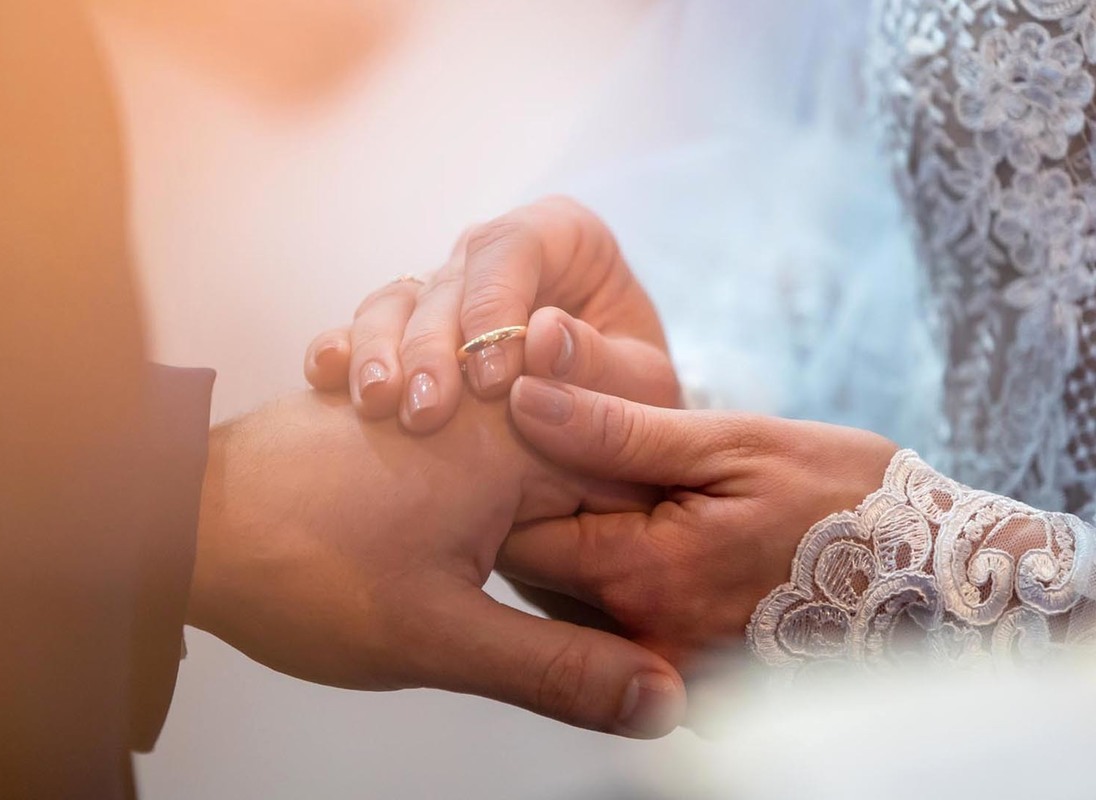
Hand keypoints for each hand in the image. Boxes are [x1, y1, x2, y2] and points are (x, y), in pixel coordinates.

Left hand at [186, 389, 686, 737]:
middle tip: (600, 609)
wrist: (177, 519)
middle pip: (593, 463)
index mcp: (517, 438)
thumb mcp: (440, 639)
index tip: (659, 604)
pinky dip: (498, 496)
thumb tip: (661, 698)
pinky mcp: (407, 411)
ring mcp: (443, 396)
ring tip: (532, 580)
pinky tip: (477, 543)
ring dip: (549, 517)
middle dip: (602, 537)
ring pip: (539, 455)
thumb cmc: (297, 568)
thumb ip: (560, 669)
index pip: (641, 479)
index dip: (655, 551)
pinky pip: (485, 447)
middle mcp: (487, 396)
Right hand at [304, 197, 679, 433]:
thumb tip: (541, 336)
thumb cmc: (632, 396)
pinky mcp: (407, 328)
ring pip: (395, 300)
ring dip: (379, 352)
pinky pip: (361, 329)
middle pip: (447, 280)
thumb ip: (603, 364)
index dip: (494, 306)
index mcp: (563, 236)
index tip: (493, 382)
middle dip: (431, 345)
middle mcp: (495, 253)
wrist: (603, 424)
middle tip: (426, 411)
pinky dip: (342, 352)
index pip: (514, 247)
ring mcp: (445, 287)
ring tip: (378, 407)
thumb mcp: (643, 389)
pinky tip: (326, 382)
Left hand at [499, 377, 898, 671]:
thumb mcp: (734, 444)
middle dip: (538, 518)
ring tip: (616, 499)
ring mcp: (671, 676)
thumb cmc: (845, 498)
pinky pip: (619, 638)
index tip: (530, 444)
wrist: (940, 585)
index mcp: (643, 574)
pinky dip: (619, 590)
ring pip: (574, 610)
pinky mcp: (696, 692)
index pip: (517, 534)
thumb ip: (618, 428)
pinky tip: (655, 548)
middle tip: (574, 465)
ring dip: (578, 553)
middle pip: (537, 579)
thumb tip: (524, 395)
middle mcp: (643, 640)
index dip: (510, 484)